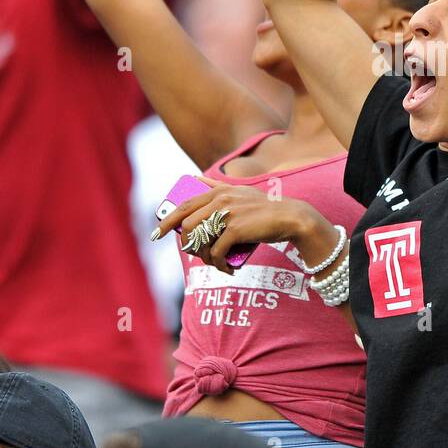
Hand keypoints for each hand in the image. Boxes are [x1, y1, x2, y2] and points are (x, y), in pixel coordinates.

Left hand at [151, 178, 320, 271]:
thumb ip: (215, 185)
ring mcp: (227, 215)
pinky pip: (217, 252)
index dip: (168, 221)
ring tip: (217, 263)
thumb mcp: (239, 191)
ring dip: (206, 258)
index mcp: (218, 191)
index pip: (184, 206)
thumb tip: (194, 178)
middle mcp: (220, 200)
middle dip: (187, 245)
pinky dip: (220, 264)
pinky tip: (227, 268)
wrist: (290, 218)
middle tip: (194, 256)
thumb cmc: (264, 208)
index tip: (157, 234)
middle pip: (189, 227)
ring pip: (201, 241)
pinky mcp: (236, 230)